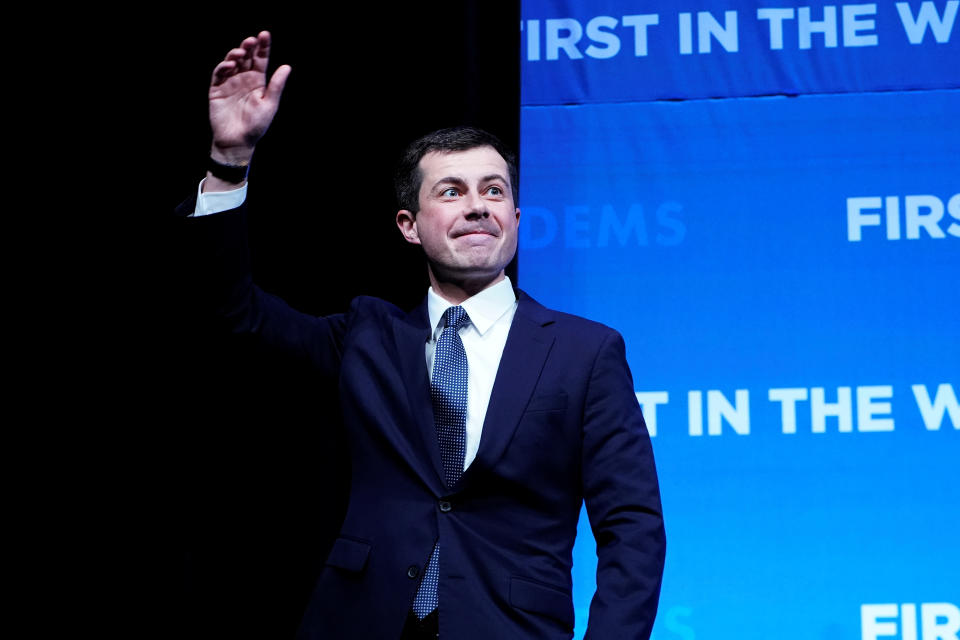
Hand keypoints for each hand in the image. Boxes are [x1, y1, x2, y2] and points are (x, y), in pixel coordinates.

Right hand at [208, 31, 290, 164]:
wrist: (237, 141)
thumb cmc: (256, 125)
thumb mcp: (270, 104)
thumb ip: (276, 85)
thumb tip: (287, 66)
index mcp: (258, 81)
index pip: (260, 60)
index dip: (263, 47)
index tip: (265, 35)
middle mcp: (243, 79)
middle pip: (246, 57)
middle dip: (248, 47)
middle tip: (252, 40)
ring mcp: (229, 82)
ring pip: (231, 62)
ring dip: (235, 54)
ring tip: (241, 52)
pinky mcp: (216, 89)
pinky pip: (218, 74)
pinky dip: (223, 67)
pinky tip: (230, 65)